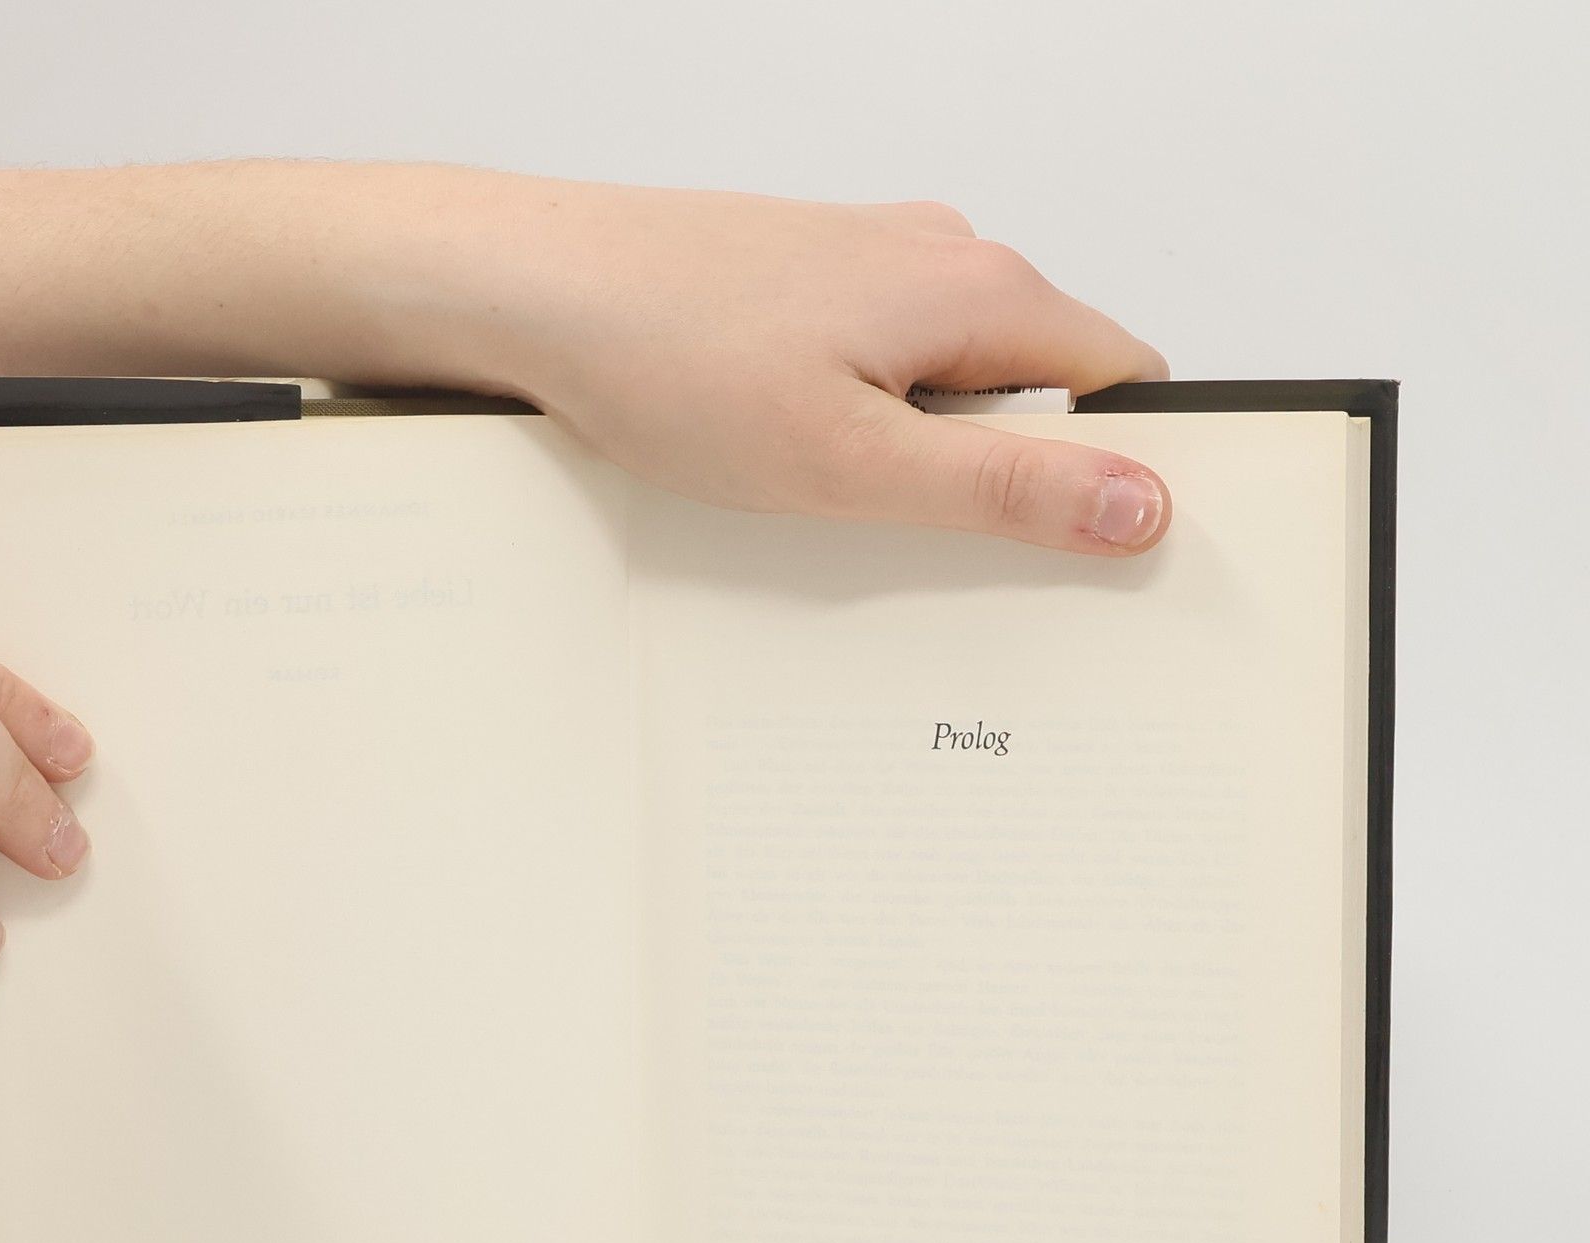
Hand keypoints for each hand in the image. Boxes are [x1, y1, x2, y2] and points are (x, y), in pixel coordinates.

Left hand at [437, 179, 1171, 554]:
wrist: (537, 291)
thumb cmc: (671, 360)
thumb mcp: (853, 461)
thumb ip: (1001, 490)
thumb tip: (1136, 504)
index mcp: (979, 290)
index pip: (1124, 382)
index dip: (1123, 472)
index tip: (1092, 553)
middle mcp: (940, 258)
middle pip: (1042, 387)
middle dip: (1013, 478)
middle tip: (940, 551)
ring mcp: (871, 266)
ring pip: (955, 383)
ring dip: (927, 457)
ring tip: (845, 505)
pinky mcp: (811, 287)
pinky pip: (884, 370)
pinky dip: (867, 426)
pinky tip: (799, 467)